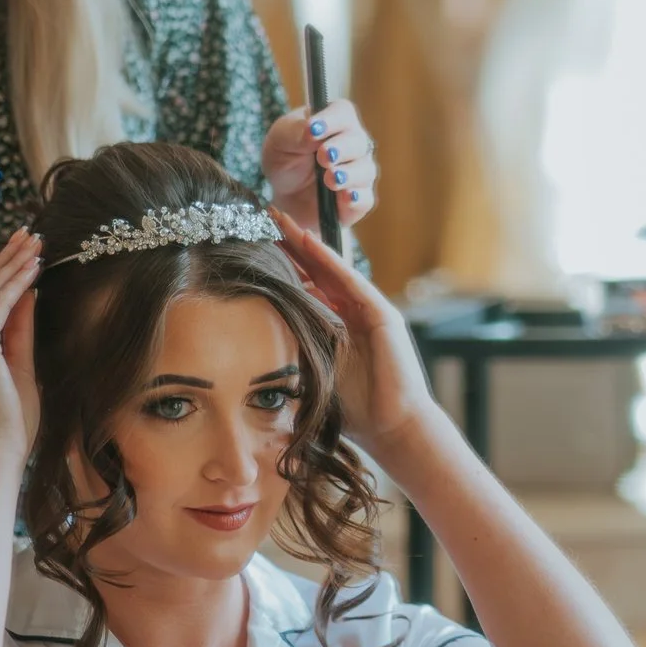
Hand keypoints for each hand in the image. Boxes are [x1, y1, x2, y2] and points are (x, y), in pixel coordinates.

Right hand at [0, 227, 43, 469]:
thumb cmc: (7, 424)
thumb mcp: (15, 368)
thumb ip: (17, 330)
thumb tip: (27, 292)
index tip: (17, 252)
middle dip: (3, 259)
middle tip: (27, 233)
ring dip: (12, 264)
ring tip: (34, 241)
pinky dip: (16, 283)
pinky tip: (33, 266)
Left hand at [262, 100, 378, 233]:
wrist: (283, 194)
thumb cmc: (284, 158)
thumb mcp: (280, 139)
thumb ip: (294, 131)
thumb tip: (312, 129)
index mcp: (335, 121)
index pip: (342, 112)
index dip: (330, 120)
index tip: (313, 129)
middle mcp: (353, 144)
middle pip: (358, 141)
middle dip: (341, 148)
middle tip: (323, 156)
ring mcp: (359, 172)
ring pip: (365, 170)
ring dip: (348, 174)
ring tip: (330, 179)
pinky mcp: (358, 199)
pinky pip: (365, 199)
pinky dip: (356, 198)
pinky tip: (344, 197)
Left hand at [271, 208, 431, 454]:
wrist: (393, 429)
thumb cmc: (356, 412)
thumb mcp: (313, 374)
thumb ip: (295, 351)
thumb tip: (252, 341)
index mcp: (336, 327)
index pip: (305, 289)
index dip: (282, 267)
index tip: (254, 246)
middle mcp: (353, 313)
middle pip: (317, 272)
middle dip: (291, 245)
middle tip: (264, 217)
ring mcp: (369, 311)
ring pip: (332, 270)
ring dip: (306, 244)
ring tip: (281, 221)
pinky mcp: (383, 315)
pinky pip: (351, 283)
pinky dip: (329, 262)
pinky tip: (309, 243)